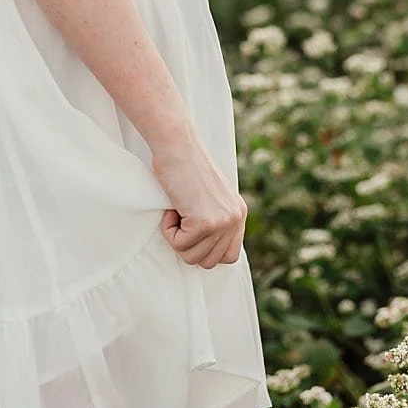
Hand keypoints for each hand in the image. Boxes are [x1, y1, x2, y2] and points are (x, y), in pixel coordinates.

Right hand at [151, 134, 247, 268]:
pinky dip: (168, 230)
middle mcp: (235, 219)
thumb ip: (216, 219)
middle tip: (182, 217)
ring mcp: (222, 222)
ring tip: (178, 210)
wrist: (177, 145)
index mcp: (238, 213)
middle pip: (209, 262)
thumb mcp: (210, 196)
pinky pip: (179, 244)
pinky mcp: (204, 222)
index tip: (192, 231)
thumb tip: (208, 250)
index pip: (229, 257)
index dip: (206, 250)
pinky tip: (173, 207)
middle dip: (189, 245)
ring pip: (192, 257)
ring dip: (177, 238)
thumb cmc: (184, 166)